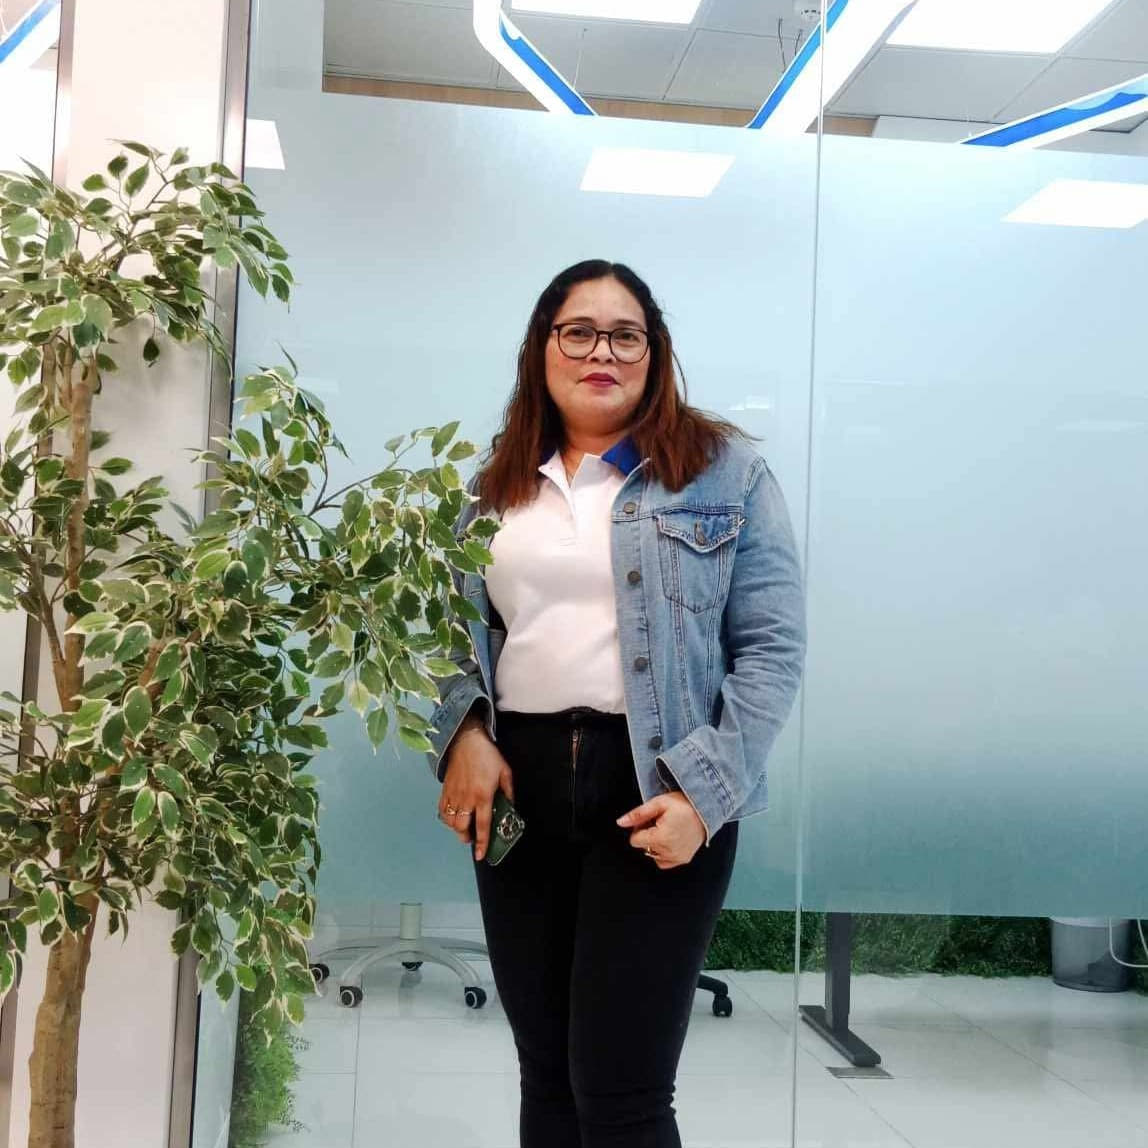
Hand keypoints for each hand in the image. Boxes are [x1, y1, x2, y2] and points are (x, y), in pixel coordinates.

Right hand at [439, 720, 513, 861]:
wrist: (467, 741)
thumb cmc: (488, 756)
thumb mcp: (505, 772)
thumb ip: (508, 791)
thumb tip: (510, 805)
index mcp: (483, 796)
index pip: (482, 825)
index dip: (482, 842)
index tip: (480, 855)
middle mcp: (467, 798)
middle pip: (462, 828)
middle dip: (466, 837)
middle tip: (472, 837)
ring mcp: (454, 795)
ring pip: (451, 821)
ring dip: (456, 829)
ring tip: (463, 828)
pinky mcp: (445, 790)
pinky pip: (443, 810)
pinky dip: (447, 818)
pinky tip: (453, 817)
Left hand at [616, 792, 705, 869]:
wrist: (706, 809)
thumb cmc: (684, 804)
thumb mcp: (658, 803)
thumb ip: (637, 814)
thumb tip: (620, 823)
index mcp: (661, 838)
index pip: (635, 840)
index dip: (639, 828)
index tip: (649, 820)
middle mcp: (669, 851)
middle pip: (643, 848)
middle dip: (647, 835)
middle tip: (660, 822)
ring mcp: (677, 858)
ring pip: (652, 855)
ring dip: (655, 844)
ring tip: (666, 830)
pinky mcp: (683, 860)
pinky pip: (664, 862)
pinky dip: (663, 853)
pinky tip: (670, 840)